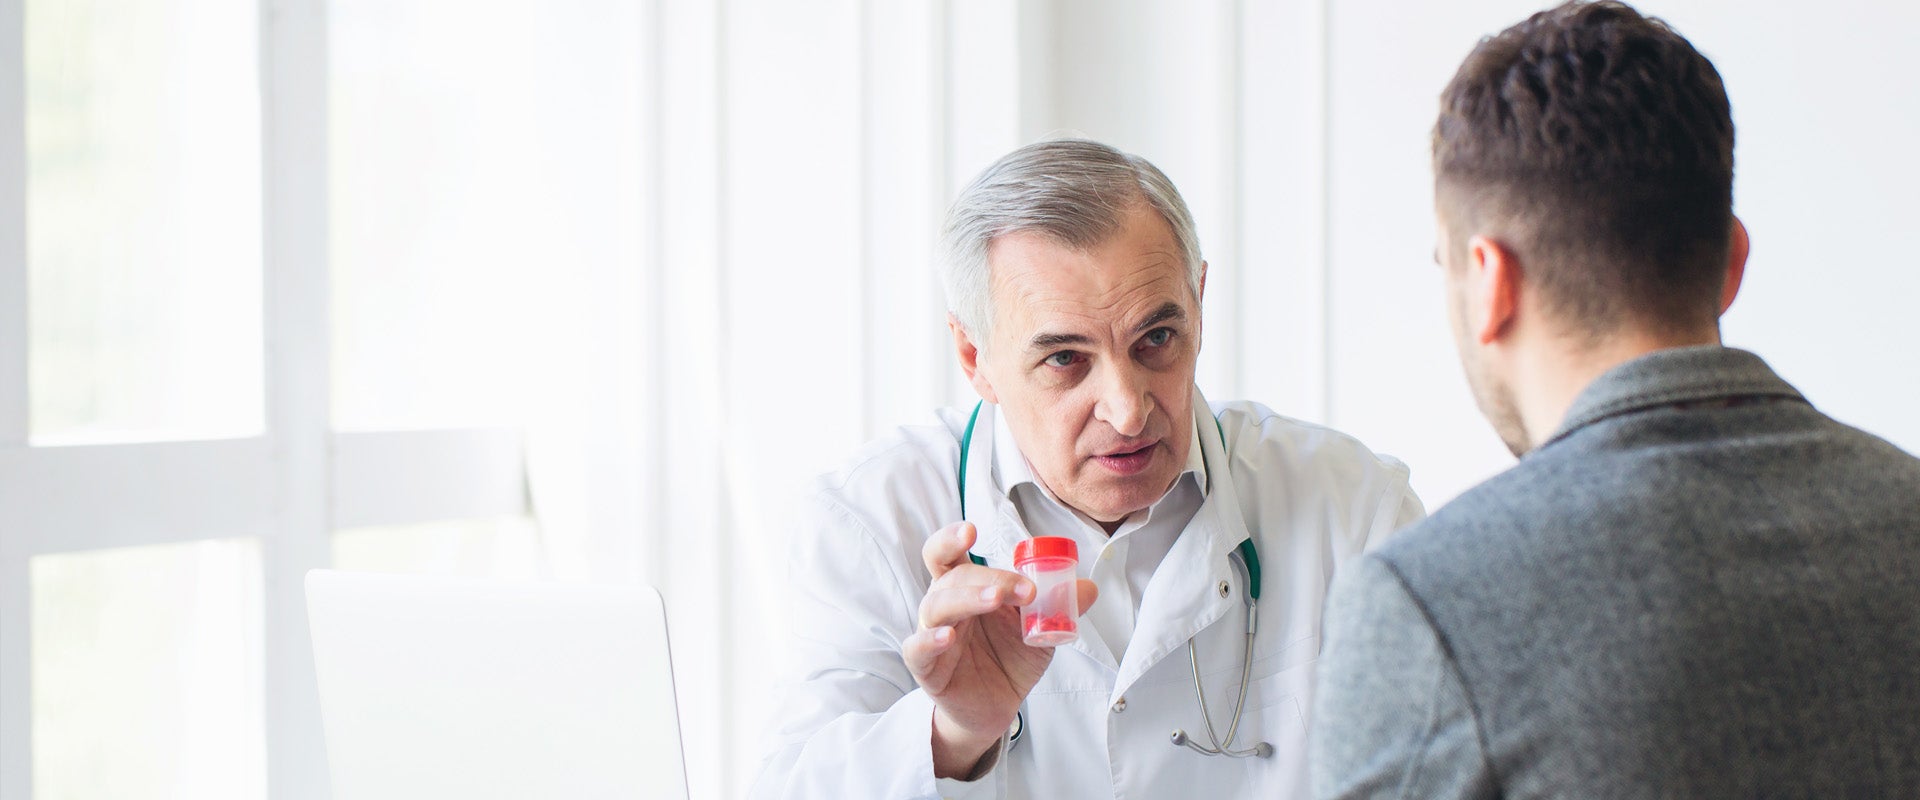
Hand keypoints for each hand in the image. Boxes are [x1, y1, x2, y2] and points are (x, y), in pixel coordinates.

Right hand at [902, 522, 1097, 778]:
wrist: (997, 706)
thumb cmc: (1010, 658)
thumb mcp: (1041, 630)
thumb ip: (1060, 607)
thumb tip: (1089, 587)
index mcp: (966, 587)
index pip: (948, 553)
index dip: (952, 538)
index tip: (972, 530)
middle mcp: (945, 606)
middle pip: (952, 578)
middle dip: (989, 577)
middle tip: (1025, 588)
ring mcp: (932, 634)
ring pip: (936, 606)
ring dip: (967, 598)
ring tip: (996, 599)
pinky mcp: (927, 669)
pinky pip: (917, 649)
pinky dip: (929, 640)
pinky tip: (947, 637)